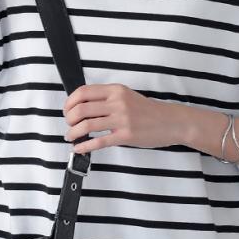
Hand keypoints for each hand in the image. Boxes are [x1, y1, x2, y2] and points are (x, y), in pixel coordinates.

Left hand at [62, 83, 176, 153]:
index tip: (67, 110)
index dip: (70, 102)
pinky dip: (84, 146)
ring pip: (87, 125)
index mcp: (116, 90)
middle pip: (81, 109)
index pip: (83, 92)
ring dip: (73, 133)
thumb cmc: (149, 111)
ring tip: (71, 137)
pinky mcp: (125, 135)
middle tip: (69, 125)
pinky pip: (99, 142)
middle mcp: (117, 102)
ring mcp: (122, 119)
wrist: (171, 122)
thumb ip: (107, 99)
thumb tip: (83, 107)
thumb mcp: (127, 96)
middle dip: (69, 119)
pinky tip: (79, 148)